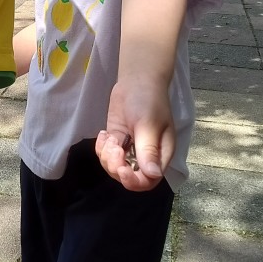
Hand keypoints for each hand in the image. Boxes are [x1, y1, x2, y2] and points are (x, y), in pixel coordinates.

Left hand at [95, 77, 174, 191]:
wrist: (137, 80)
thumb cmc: (149, 100)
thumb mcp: (149, 124)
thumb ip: (149, 150)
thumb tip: (152, 175)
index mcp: (161, 155)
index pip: (148, 181)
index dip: (133, 181)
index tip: (121, 168)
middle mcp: (146, 156)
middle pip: (129, 177)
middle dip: (115, 166)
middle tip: (113, 145)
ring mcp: (130, 149)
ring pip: (114, 168)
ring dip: (107, 157)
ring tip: (109, 138)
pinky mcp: (118, 141)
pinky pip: (107, 155)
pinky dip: (101, 148)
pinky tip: (104, 133)